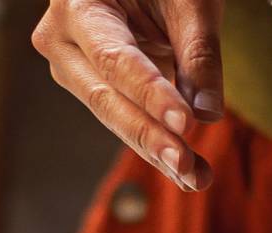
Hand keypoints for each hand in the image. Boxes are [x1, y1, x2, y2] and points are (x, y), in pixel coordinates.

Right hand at [32, 0, 223, 190]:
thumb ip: (199, 52)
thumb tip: (208, 114)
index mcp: (77, 5)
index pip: (115, 60)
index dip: (150, 95)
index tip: (185, 125)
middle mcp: (62, 41)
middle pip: (106, 98)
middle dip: (150, 136)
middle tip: (186, 166)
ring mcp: (72, 68)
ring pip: (113, 117)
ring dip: (157, 150)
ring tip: (196, 177)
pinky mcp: (93, 87)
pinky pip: (124, 119)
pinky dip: (157, 144)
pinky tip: (186, 172)